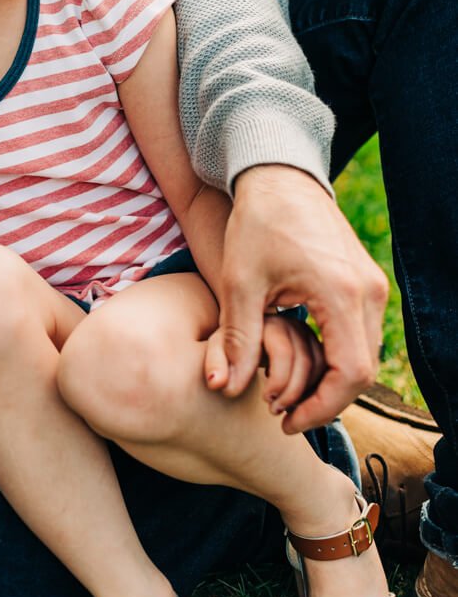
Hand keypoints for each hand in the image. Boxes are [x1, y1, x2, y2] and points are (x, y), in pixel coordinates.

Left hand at [208, 165, 387, 433]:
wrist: (279, 177)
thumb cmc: (255, 224)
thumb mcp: (239, 282)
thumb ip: (237, 338)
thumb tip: (224, 389)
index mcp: (341, 292)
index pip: (350, 374)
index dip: (320, 408)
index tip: (284, 419)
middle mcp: (369, 291)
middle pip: (363, 371)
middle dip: (325, 400)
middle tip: (282, 411)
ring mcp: (373, 285)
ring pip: (365, 355)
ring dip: (332, 381)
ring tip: (288, 392)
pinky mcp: (367, 282)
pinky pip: (362, 334)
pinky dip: (337, 357)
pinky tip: (303, 362)